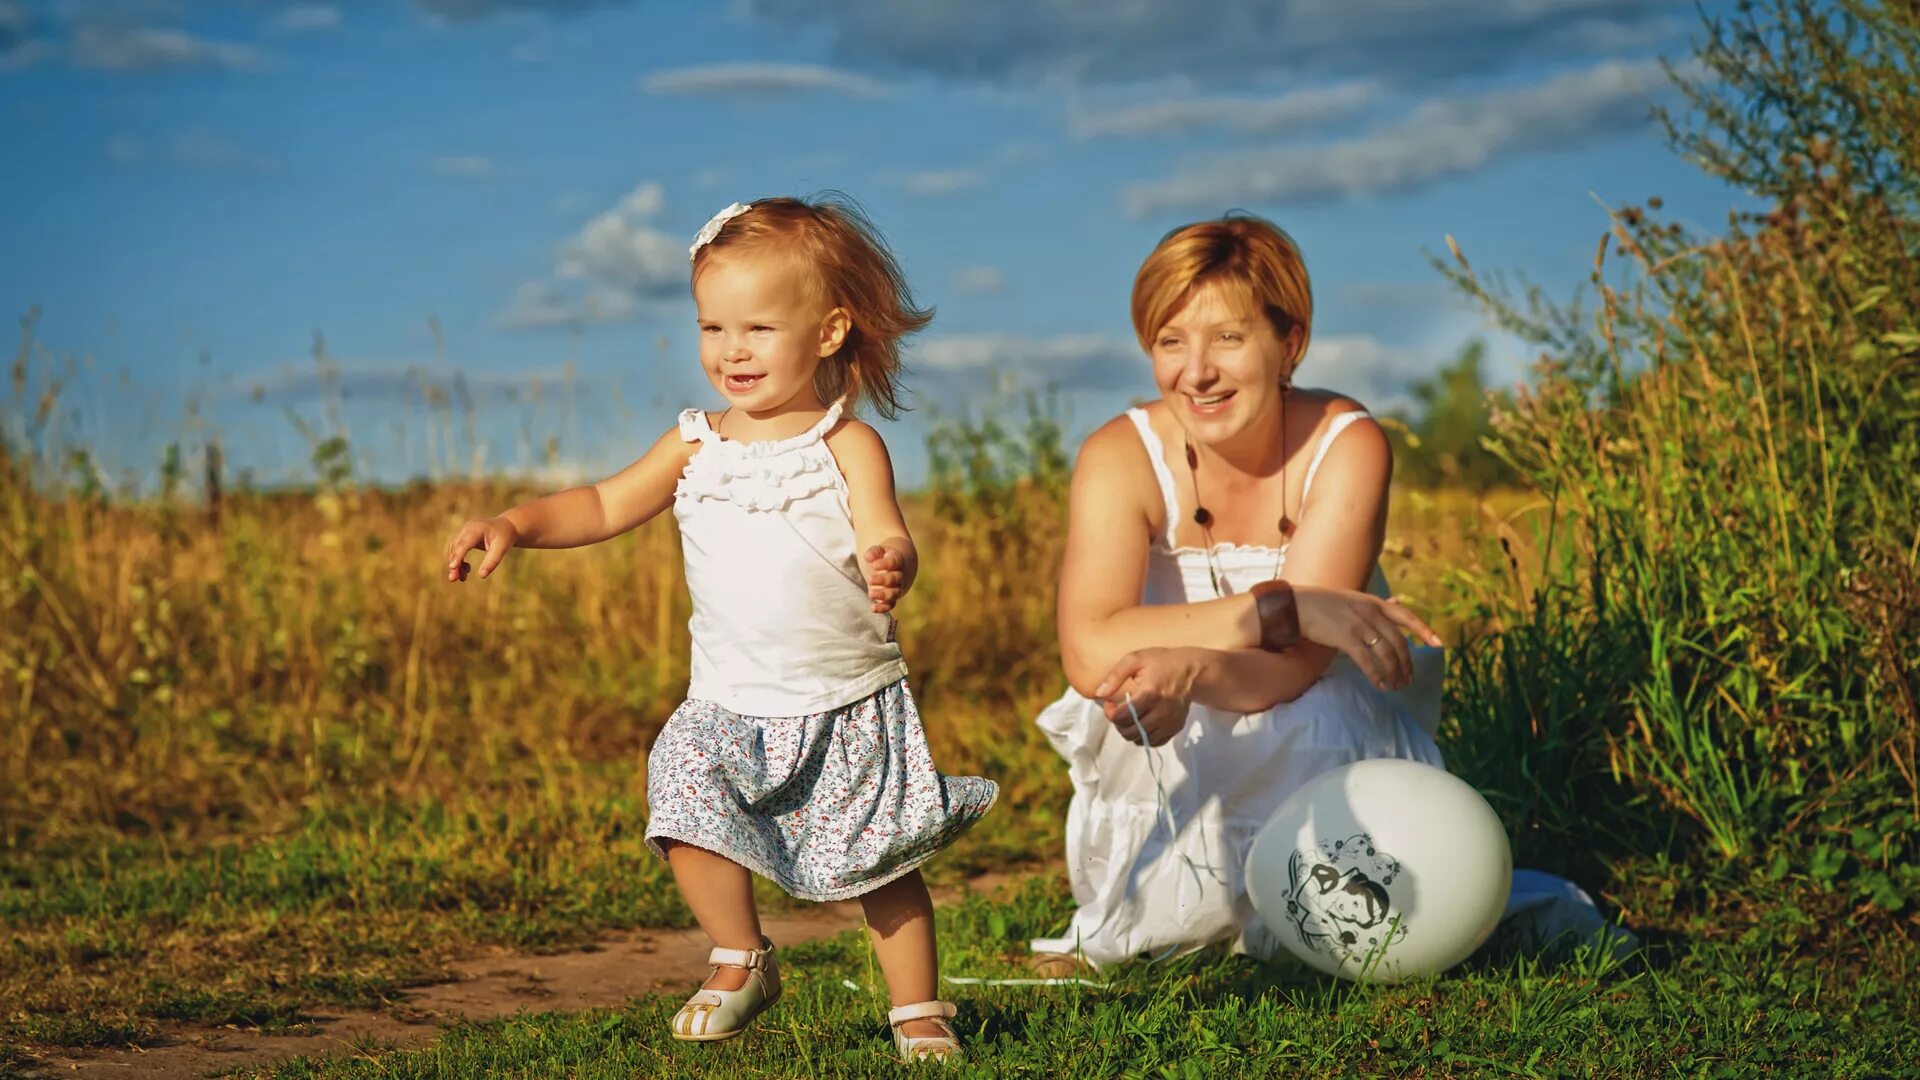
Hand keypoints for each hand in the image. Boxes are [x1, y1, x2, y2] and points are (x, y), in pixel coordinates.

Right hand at [444, 516, 518, 581]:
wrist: (507, 526)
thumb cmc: (505, 537)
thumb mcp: (502, 548)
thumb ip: (492, 561)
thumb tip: (482, 575)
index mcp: (476, 528)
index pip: (464, 543)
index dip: (457, 555)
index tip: (452, 567)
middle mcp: (466, 528)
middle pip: (455, 548)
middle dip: (454, 564)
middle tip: (454, 579)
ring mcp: (463, 532)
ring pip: (453, 550)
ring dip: (455, 564)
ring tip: (462, 578)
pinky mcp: (463, 537)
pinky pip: (456, 550)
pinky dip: (458, 561)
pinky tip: (466, 570)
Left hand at [862, 545, 904, 612]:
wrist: (894, 568)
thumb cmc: (883, 558)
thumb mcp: (879, 551)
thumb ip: (873, 552)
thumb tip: (868, 557)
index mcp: (897, 561)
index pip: (894, 562)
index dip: (885, 564)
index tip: (874, 565)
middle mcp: (899, 575)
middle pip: (895, 579)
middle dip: (883, 580)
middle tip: (870, 579)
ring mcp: (896, 588)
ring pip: (894, 594)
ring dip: (883, 595)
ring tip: (870, 594)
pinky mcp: (891, 598)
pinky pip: (890, 605)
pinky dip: (883, 608)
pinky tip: (873, 608)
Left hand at [1093, 647, 1200, 746]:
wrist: (1191, 671)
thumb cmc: (1161, 662)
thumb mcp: (1135, 659)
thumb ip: (1115, 675)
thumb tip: (1100, 694)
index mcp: (1149, 694)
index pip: (1122, 717)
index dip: (1109, 712)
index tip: (1110, 703)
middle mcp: (1161, 712)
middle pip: (1129, 731)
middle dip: (1118, 723)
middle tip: (1119, 710)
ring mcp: (1169, 722)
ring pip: (1140, 739)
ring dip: (1129, 731)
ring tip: (1130, 716)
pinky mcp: (1175, 728)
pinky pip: (1154, 742)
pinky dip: (1144, 736)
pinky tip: (1142, 723)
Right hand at [1292, 586, 1441, 690]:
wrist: (1295, 605)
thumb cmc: (1323, 604)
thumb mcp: (1354, 599)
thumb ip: (1377, 604)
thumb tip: (1398, 602)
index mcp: (1374, 602)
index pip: (1406, 616)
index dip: (1424, 630)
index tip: (1439, 644)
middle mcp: (1370, 612)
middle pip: (1398, 641)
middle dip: (1406, 663)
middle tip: (1408, 679)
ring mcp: (1358, 624)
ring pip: (1386, 653)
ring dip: (1393, 672)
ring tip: (1395, 686)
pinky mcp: (1345, 637)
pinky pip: (1367, 660)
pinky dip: (1376, 674)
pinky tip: (1380, 684)